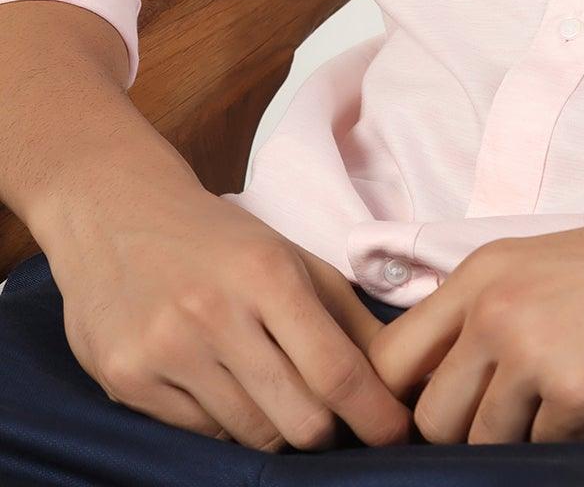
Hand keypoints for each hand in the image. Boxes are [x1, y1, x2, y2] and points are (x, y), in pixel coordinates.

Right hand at [43, 181, 414, 452]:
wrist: (118, 213)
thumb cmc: (220, 241)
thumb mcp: (291, 257)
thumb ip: (346, 314)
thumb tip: (399, 372)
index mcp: (268, 274)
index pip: (335, 370)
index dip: (373, 414)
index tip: (394, 435)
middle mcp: (215, 313)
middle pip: (297, 419)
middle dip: (324, 429)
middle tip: (325, 413)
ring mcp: (166, 350)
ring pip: (250, 435)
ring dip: (273, 427)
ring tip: (269, 392)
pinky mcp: (127, 378)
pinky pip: (200, 434)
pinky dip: (224, 423)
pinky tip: (219, 386)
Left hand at [366, 174, 583, 443]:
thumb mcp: (548, 269)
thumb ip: (489, 318)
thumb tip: (440, 396)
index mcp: (483, 273)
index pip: (388, 360)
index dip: (400, 403)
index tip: (436, 418)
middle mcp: (496, 309)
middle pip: (430, 419)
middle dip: (468, 434)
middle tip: (524, 416)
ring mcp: (535, 353)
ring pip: (486, 445)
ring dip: (525, 440)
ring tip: (578, 398)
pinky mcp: (579, 395)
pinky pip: (546, 454)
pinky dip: (575, 441)